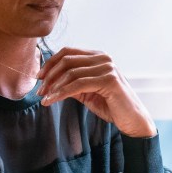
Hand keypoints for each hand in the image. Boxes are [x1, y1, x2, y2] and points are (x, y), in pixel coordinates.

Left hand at [38, 47, 155, 137]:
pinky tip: (52, 100)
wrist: (132, 120)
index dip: (50, 63)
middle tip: (39, 91)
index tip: (39, 77)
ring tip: (44, 98)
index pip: (68, 52)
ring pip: (71, 73)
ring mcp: (107, 67)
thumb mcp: (86, 92)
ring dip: (53, 86)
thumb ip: (71, 84)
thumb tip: (49, 81)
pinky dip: (61, 93)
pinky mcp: (109, 80)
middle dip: (49, 76)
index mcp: (98, 56)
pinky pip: (78, 85)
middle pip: (67, 60)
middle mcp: (103, 58)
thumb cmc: (111, 106)